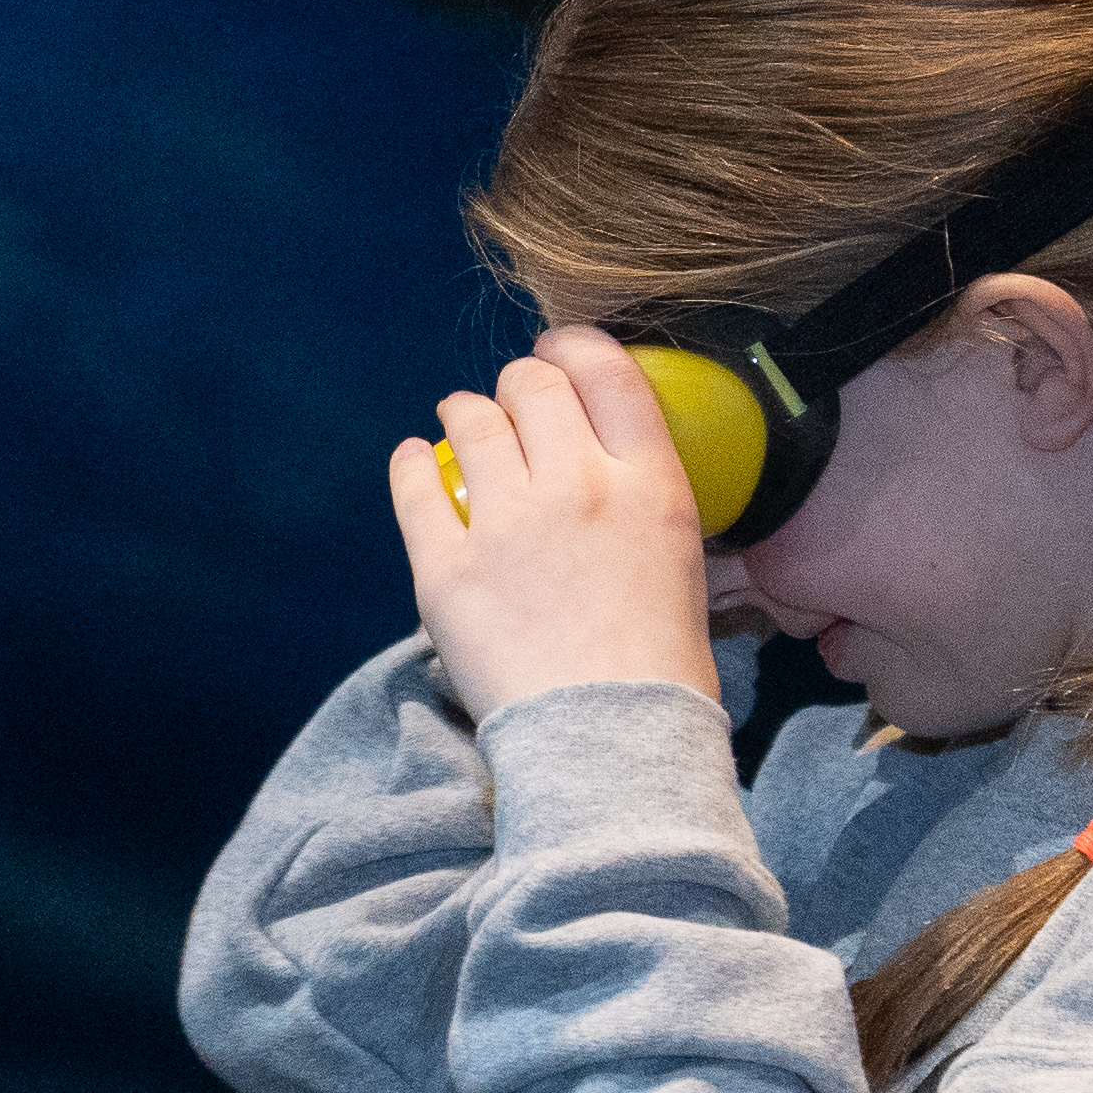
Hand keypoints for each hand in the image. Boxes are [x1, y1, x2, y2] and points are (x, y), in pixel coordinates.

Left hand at [388, 327, 722, 720]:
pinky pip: (415, 488)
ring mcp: (507, 523)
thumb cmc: (660, 673)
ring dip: (462, 410)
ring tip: (457, 417)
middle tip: (510, 400)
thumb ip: (647, 505)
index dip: (574, 348)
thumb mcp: (683, 565)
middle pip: (533, 385)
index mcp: (650, 485)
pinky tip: (410, 459)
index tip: (557, 353)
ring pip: (470, 420)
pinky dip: (409, 465)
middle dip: (517, 382)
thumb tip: (617, 479)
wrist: (609, 744)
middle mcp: (578, 485)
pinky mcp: (446, 568)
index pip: (608, 373)